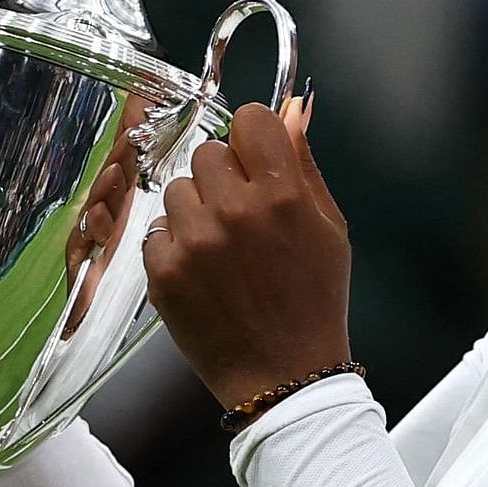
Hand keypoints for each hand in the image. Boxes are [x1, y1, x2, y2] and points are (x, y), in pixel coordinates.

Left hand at [143, 97, 352, 416]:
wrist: (286, 376)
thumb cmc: (315, 302)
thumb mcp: (330, 230)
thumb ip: (305, 166)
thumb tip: (292, 110)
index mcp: (283, 196)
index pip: (249, 119)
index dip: (253, 138)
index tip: (256, 159)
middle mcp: (235, 211)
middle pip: (208, 152)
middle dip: (224, 177)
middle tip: (241, 216)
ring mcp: (194, 242)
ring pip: (178, 189)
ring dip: (196, 210)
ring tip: (221, 249)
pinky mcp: (163, 271)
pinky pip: (156, 230)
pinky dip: (175, 246)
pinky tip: (202, 273)